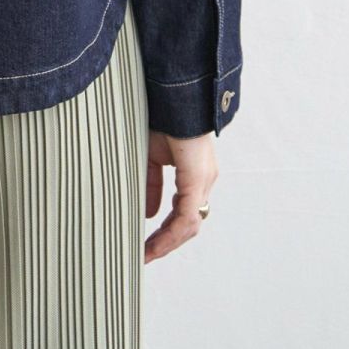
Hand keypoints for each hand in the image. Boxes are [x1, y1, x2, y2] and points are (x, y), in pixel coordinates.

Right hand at [144, 129, 218, 262]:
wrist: (170, 94)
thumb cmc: (160, 117)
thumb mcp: (150, 155)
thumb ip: (151, 184)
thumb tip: (149, 213)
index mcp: (193, 173)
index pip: (182, 211)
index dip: (165, 231)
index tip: (145, 244)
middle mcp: (203, 179)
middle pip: (188, 223)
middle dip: (166, 242)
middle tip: (145, 255)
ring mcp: (203, 180)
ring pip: (189, 224)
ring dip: (167, 242)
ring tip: (146, 254)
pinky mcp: (197, 178)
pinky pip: (186, 216)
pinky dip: (170, 234)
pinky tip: (155, 243)